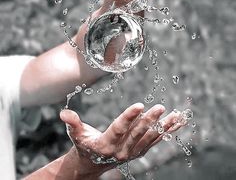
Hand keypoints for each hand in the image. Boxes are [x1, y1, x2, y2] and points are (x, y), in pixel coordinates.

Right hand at [60, 103, 183, 176]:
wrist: (92, 163)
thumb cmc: (84, 145)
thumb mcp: (77, 134)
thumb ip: (72, 123)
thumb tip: (63, 113)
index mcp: (105, 144)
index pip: (119, 129)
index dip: (129, 117)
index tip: (140, 105)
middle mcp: (121, 150)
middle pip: (137, 134)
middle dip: (149, 120)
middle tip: (160, 107)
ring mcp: (132, 152)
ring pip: (150, 138)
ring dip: (163, 127)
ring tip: (176, 116)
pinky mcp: (139, 151)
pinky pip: (155, 141)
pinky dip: (166, 132)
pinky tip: (176, 123)